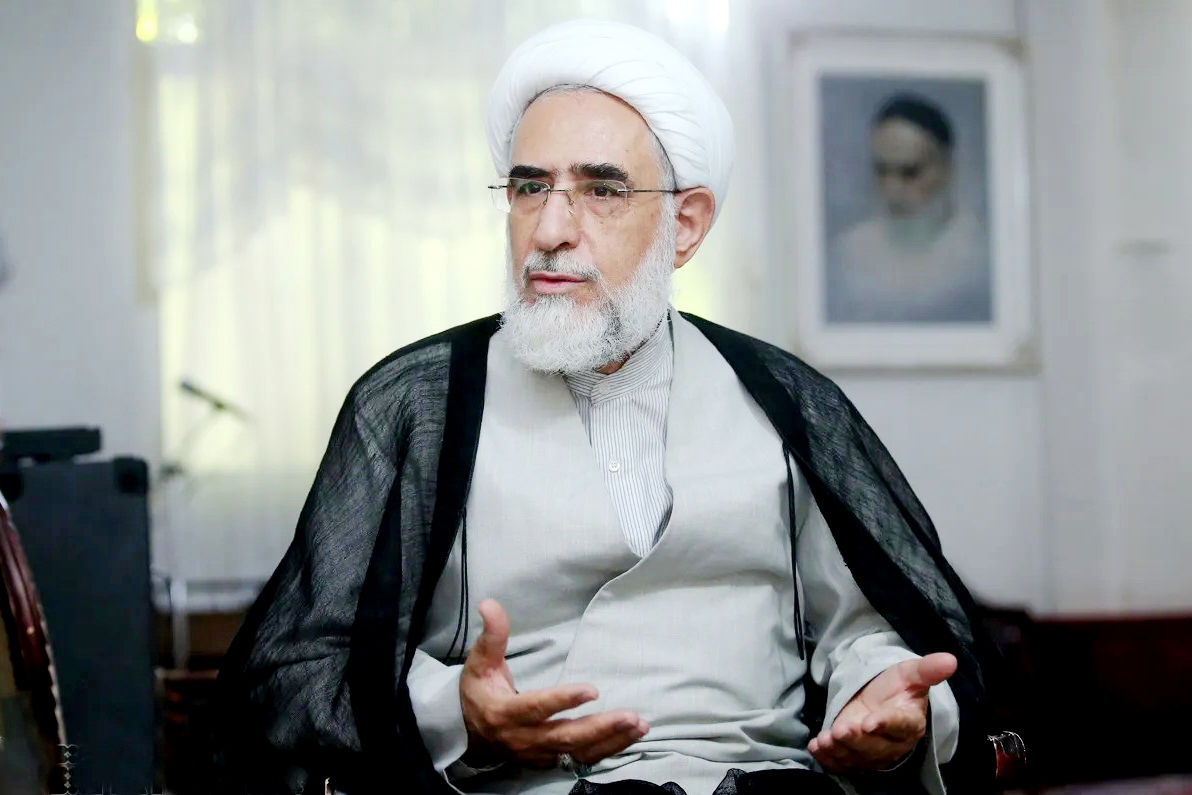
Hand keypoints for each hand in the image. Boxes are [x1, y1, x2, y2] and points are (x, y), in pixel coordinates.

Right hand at [459, 599, 648, 767]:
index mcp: (505, 713)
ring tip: (639, 725)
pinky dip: (607, 750)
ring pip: (578, 751)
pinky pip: (581, 759)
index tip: (592, 690)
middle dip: (600, 727)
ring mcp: (538, 753)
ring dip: (611, 740)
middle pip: (565, 736)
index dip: (563, 701)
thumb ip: (492, 636)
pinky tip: (629, 737)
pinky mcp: (549, 760)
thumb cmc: (478, 693)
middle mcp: (523, 738)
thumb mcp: (480, 662)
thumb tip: (490, 604)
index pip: (537, 708)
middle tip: (630, 715)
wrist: (470, 734)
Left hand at [808, 652, 955, 772]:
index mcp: (910, 722)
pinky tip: (817, 748)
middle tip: (840, 730)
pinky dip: (829, 758)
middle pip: (875, 746)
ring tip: (825, 740)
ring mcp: (873, 752)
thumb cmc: (897, 687)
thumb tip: (950, 660)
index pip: (899, 724)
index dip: (884, 723)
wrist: (881, 701)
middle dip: (856, 740)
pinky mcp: (856, 756)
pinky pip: (844, 762)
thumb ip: (927, 669)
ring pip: (858, 756)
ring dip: (840, 750)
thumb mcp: (910, 673)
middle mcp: (893, 742)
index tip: (869, 721)